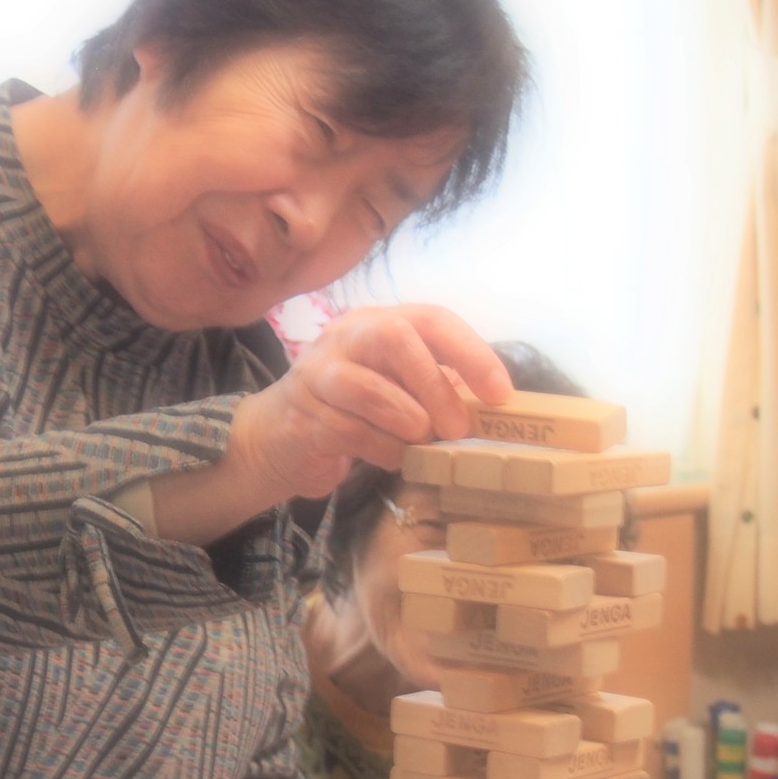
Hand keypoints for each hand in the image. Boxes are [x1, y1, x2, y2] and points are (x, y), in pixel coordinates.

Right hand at [229, 304, 512, 503]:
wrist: (276, 438)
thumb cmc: (349, 411)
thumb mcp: (394, 388)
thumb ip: (434, 385)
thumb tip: (490, 403)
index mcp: (376, 322)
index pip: (430, 319)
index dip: (471, 352)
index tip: (500, 393)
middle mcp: (344, 337)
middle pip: (396, 338)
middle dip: (436, 387)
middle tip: (458, 430)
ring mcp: (318, 373)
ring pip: (371, 389)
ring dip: (408, 424)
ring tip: (422, 446)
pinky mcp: (303, 414)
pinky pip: (351, 432)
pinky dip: (383, 450)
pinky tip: (393, 459)